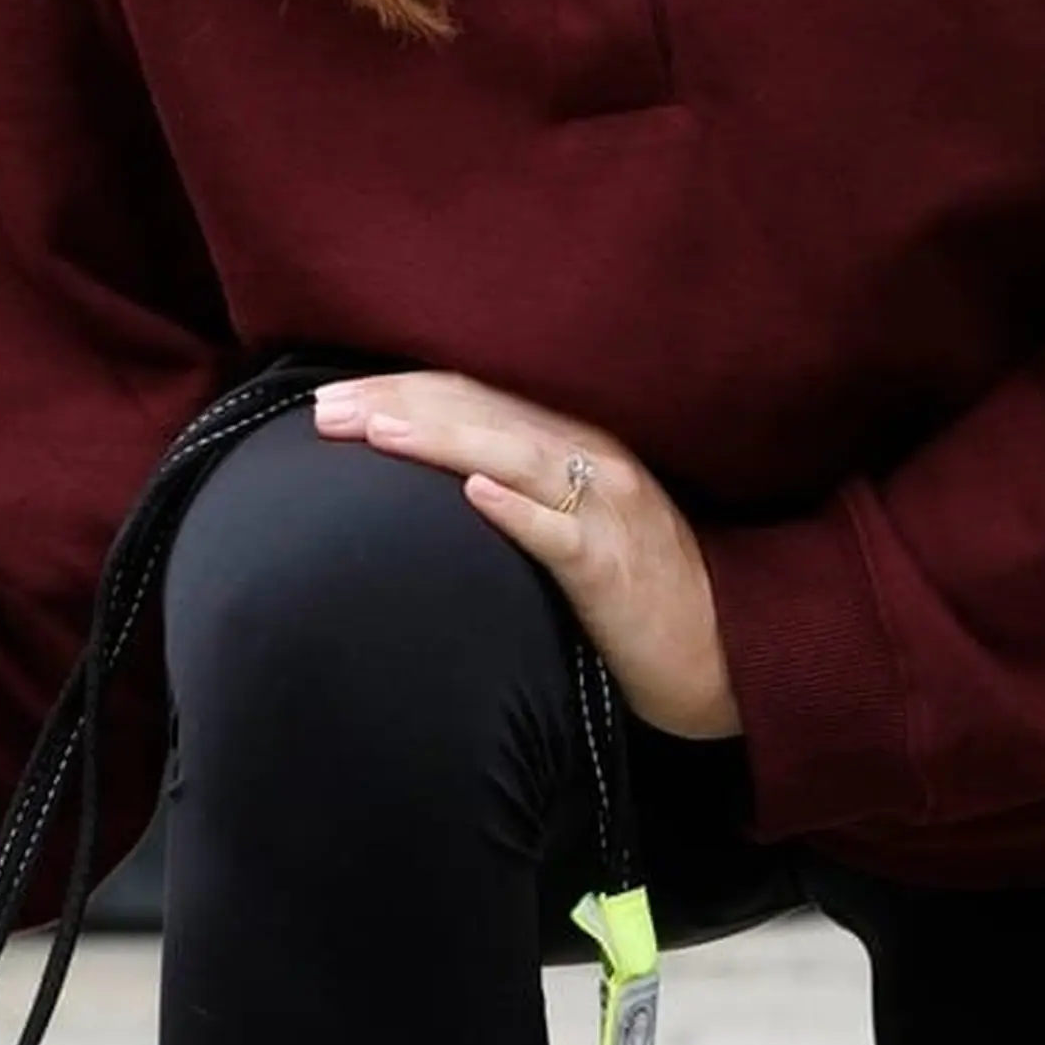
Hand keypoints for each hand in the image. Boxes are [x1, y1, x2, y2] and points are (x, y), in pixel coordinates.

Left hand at [310, 370, 743, 741]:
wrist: (720, 652)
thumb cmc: (635, 590)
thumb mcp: (574, 520)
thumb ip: (517, 485)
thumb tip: (430, 475)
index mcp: (576, 443)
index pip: (475, 398)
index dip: (402, 391)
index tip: (330, 396)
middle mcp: (592, 462)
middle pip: (482, 415)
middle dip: (397, 407)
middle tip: (323, 410)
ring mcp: (605, 514)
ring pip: (516, 458)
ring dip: (440, 442)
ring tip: (374, 434)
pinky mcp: (612, 571)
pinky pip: (562, 535)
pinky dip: (518, 511)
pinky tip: (475, 495)